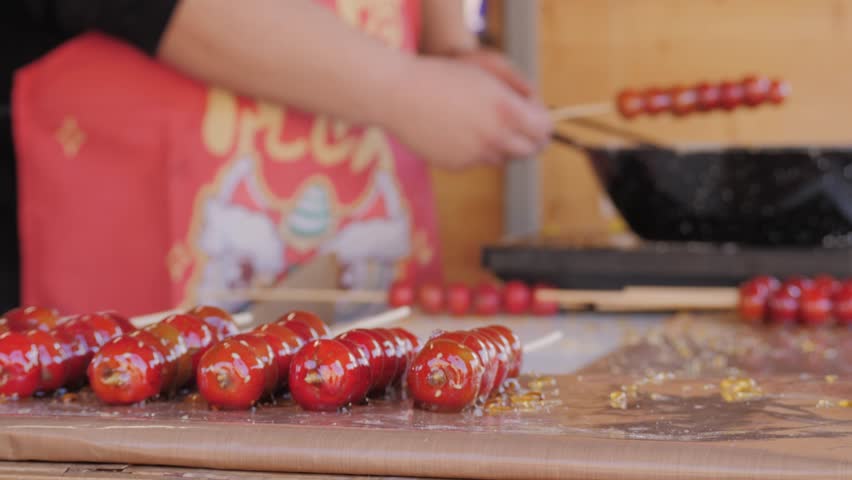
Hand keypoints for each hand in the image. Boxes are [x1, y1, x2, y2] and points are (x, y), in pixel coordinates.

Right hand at [381, 56, 552, 169]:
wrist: (399, 95)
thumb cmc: (443, 76)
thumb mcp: (487, 74)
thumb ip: (519, 91)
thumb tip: (538, 108)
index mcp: (506, 111)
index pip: (545, 129)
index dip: (542, 122)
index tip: (534, 116)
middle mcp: (494, 137)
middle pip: (531, 150)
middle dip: (529, 138)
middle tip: (521, 126)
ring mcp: (476, 155)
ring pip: (504, 157)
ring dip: (502, 144)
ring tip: (483, 122)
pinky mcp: (458, 165)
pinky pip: (478, 161)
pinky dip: (475, 149)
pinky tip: (458, 130)